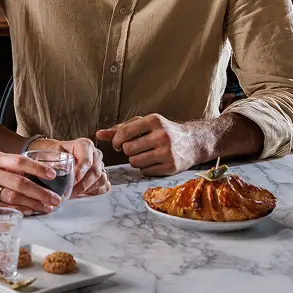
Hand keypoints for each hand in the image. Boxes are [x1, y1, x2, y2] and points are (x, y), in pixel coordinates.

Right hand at [0, 151, 62, 213]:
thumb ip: (4, 164)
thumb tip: (30, 172)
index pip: (19, 161)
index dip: (38, 168)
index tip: (53, 175)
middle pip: (19, 182)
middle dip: (40, 192)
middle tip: (56, 199)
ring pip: (11, 197)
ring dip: (31, 204)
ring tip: (46, 208)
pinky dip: (14, 211)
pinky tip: (26, 213)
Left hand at [54, 138, 108, 197]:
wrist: (58, 155)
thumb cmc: (56, 154)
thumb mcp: (52, 154)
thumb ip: (55, 162)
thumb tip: (55, 173)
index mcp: (85, 145)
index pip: (86, 161)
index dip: (79, 174)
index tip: (70, 184)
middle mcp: (96, 154)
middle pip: (95, 172)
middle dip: (82, 185)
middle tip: (70, 193)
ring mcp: (101, 165)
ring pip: (101, 180)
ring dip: (87, 190)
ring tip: (73, 194)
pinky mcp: (102, 175)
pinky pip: (104, 187)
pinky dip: (93, 192)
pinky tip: (82, 193)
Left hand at [95, 114, 211, 176]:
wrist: (193, 142)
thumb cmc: (163, 131)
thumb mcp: (144, 124)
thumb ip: (120, 128)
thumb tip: (99, 134)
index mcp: (154, 120)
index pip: (124, 133)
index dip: (116, 141)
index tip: (118, 144)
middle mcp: (162, 135)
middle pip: (128, 149)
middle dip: (128, 151)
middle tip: (135, 149)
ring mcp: (167, 152)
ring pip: (134, 162)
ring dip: (135, 160)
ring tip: (144, 155)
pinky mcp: (171, 167)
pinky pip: (145, 171)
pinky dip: (145, 168)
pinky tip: (154, 161)